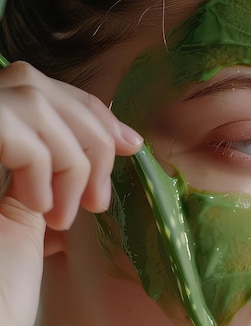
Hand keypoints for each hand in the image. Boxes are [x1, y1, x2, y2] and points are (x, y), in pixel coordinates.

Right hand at [0, 61, 142, 325]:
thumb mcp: (29, 214)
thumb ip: (54, 172)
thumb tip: (115, 142)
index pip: (42, 91)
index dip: (90, 112)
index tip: (131, 143)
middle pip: (40, 87)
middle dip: (89, 136)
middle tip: (99, 198)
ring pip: (35, 103)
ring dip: (70, 162)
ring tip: (64, 214)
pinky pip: (22, 138)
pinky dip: (44, 171)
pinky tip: (37, 210)